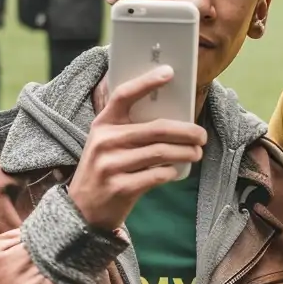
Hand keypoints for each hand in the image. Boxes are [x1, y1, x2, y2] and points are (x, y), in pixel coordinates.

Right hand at [65, 69, 206, 233]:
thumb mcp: (107, 144)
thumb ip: (130, 128)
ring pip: (161, 152)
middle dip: (186, 131)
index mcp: (102, 124)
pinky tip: (176, 171)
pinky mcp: (119, 188)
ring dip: (185, 152)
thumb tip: (174, 116)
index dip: (147, 82)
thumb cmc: (104, 169)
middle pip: (156, 129)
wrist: (81, 211)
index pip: (124, 95)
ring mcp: (110, 165)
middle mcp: (104, 142)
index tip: (169, 72)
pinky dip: (171, 172)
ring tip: (196, 153)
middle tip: (201, 135)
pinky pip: (156, 175)